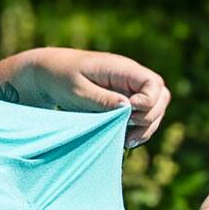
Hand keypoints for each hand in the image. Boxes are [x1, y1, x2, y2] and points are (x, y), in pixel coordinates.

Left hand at [0, 45, 172, 141]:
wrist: (47, 74)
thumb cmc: (59, 78)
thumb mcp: (77, 90)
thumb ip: (102, 99)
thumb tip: (128, 107)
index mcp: (121, 68)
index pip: (154, 83)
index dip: (149, 102)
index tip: (128, 113)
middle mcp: (129, 78)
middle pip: (161, 96)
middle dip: (151, 117)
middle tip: (129, 132)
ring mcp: (128, 89)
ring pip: (155, 108)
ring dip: (146, 126)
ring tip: (127, 141)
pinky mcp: (122, 101)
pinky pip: (141, 115)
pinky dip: (138, 129)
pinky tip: (123, 140)